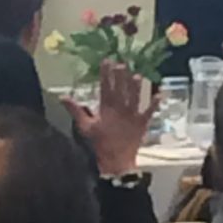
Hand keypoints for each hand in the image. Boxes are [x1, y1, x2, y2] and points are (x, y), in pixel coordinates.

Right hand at [62, 60, 157, 175]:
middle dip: (121, 75)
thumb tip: (63, 97)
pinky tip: (159, 94)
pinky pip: (149, 112)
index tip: (106, 61)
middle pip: (121, 88)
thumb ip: (75, 110)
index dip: (106, 73)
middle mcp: (120, 109)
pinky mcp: (142, 123)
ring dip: (136, 86)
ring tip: (137, 74)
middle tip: (122, 63)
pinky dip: (155, 104)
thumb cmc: (99, 143)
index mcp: (106, 108)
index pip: (105, 87)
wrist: (115, 161)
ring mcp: (132, 115)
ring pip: (135, 97)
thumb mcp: (85, 126)